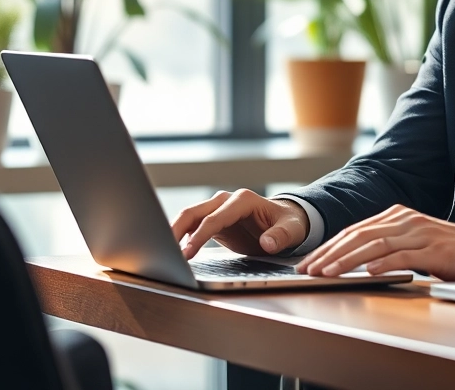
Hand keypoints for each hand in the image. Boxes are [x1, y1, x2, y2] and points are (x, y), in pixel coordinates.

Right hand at [170, 189, 307, 259]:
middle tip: (164, 252)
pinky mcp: (213, 221)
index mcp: (243, 200)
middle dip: (176, 230)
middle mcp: (226, 201)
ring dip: (173, 233)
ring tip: (162, 253)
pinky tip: (172, 252)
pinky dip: (180, 237)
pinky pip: (191, 227)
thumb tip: (267, 243)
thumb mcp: (292, 230)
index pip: (215, 218)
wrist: (287, 221)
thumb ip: (280, 236)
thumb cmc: (289, 224)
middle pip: (193, 212)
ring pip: (188, 217)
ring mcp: (217, 209)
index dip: (199, 236)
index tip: (186, 252)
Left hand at [297, 205, 454, 281]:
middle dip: (330, 253)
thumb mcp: (416, 245)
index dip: (329, 246)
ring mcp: (421, 234)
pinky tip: (368, 272)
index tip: (309, 262)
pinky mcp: (436, 250)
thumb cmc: (454, 251)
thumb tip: (358, 264)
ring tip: (327, 272)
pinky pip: (405, 256)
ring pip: (376, 244)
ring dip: (348, 260)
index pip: (355, 231)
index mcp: (398, 217)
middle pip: (359, 235)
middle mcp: (406, 220)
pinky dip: (384, 264)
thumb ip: (390, 248)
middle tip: (308, 269)